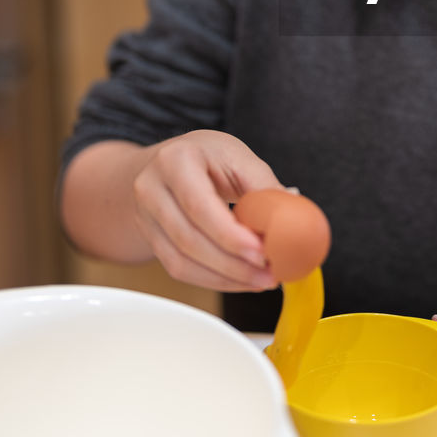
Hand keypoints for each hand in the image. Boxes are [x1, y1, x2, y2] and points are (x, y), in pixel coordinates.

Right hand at [131, 129, 283, 291]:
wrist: (164, 165)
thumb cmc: (205, 157)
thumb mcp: (236, 156)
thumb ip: (262, 185)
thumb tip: (292, 216)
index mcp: (175, 160)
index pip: (200, 206)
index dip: (231, 236)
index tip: (262, 253)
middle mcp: (151, 188)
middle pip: (189, 239)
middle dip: (233, 264)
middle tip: (269, 273)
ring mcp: (145, 217)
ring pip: (181, 262)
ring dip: (225, 278)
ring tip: (260, 280)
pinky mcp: (150, 241)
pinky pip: (178, 269)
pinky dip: (212, 280)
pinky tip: (239, 279)